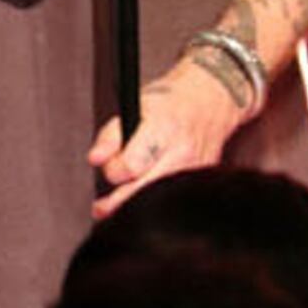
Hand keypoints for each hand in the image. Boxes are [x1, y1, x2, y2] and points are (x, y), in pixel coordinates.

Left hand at [87, 58, 247, 212]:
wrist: (210, 102)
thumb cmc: (171, 102)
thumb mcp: (134, 107)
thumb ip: (111, 136)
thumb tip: (96, 159)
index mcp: (163, 130)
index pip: (130, 167)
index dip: (114, 169)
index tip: (111, 167)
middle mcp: (182, 153)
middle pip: (142, 192)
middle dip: (119, 198)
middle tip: (103, 205)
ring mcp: (196, 170)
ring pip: (158, 201)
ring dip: (139, 200)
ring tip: (125, 196)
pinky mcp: (202, 180)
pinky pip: (172, 198)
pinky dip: (157, 197)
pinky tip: (150, 188)